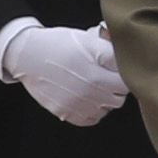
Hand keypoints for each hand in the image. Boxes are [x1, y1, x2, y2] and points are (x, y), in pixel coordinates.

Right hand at [0, 20, 127, 127]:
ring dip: (105, 100)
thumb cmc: (59, 44)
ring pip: (107, 109)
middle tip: (106, 78)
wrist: (28, 56)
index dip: (124, 75)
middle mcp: (89, 86)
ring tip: (94, 87)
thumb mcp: (89, 39)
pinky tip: (85, 97)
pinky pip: (92, 119)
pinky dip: (92, 111)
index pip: (127, 81)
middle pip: (119, 97)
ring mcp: (77, 102)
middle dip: (116, 88)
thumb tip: (129, 57)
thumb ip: (112, 50)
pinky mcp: (66, 112)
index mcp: (97, 67)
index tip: (118, 71)